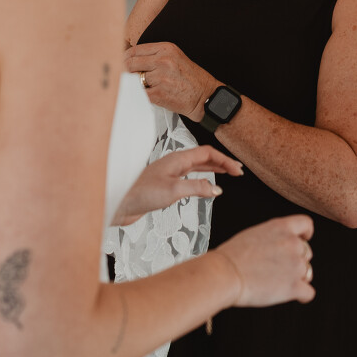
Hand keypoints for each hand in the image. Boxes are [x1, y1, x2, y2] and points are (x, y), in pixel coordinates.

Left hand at [111, 145, 244, 226]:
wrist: (119, 203)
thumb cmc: (139, 193)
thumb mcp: (173, 191)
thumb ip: (196, 188)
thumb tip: (216, 189)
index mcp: (177, 159)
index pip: (207, 154)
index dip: (224, 160)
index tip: (237, 170)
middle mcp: (174, 164)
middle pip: (204, 159)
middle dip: (222, 163)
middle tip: (237, 171)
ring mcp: (169, 174)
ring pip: (197, 167)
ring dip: (213, 170)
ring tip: (226, 174)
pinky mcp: (165, 185)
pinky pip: (189, 178)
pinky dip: (202, 179)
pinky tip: (204, 186)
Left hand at [126, 41, 212, 120]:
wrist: (206, 96)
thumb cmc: (192, 79)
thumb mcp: (176, 58)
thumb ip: (155, 57)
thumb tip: (132, 61)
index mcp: (166, 49)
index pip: (135, 50)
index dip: (125, 58)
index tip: (121, 63)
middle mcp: (163, 61)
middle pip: (130, 64)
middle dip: (125, 72)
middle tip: (124, 77)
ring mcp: (160, 77)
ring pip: (134, 80)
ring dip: (134, 85)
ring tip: (140, 87)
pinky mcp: (159, 93)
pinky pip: (139, 93)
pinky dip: (138, 96)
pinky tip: (143, 96)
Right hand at [214, 215, 315, 306]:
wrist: (224, 274)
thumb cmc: (232, 257)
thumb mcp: (254, 234)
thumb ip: (273, 237)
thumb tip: (279, 247)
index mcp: (281, 227)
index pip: (306, 224)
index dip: (306, 234)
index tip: (304, 240)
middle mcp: (292, 244)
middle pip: (307, 252)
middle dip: (296, 261)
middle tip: (278, 269)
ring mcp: (296, 265)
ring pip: (307, 273)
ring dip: (296, 278)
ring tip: (276, 282)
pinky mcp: (294, 286)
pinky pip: (308, 293)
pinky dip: (301, 295)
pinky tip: (288, 295)